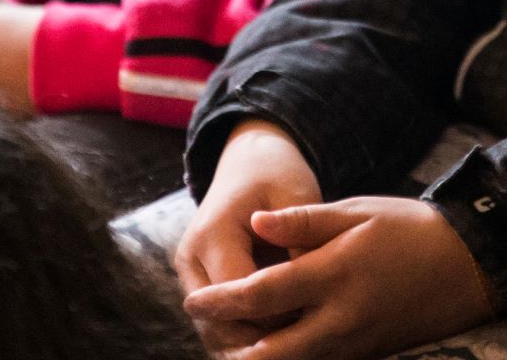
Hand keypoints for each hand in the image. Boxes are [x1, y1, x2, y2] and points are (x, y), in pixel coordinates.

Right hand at [176, 120, 325, 351]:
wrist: (247, 164)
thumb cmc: (275, 177)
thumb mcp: (295, 195)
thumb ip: (299, 240)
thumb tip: (309, 293)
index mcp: (212, 234)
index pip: (242, 296)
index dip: (280, 314)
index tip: (315, 314)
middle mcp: (191, 260)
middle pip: (220, 323)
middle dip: (262, 338)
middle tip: (306, 343)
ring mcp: (191, 276)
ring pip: (216, 332)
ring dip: (252, 343)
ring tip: (295, 346)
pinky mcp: (200, 288)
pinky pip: (219, 325)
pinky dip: (247, 336)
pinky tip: (282, 338)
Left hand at [180, 196, 495, 359]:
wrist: (468, 266)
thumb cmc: (409, 229)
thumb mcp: (356, 212)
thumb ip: (302, 222)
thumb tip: (256, 224)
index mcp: (334, 274)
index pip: (263, 295)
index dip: (222, 300)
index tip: (192, 298)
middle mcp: (342, 317)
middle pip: (272, 351)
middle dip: (233, 349)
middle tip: (205, 333)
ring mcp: (356, 343)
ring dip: (261, 359)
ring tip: (230, 347)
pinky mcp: (368, 354)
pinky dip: (292, 359)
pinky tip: (273, 349)